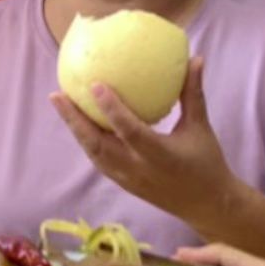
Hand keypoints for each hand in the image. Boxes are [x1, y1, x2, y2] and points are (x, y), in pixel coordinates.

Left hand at [50, 57, 243, 230]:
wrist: (207, 205)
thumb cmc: (207, 163)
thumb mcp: (201, 127)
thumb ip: (192, 94)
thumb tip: (194, 59)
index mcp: (160, 156)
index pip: (130, 131)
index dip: (111, 109)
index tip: (95, 85)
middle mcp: (138, 169)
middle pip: (97, 145)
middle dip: (74, 120)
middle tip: (57, 95)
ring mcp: (127, 179)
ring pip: (93, 153)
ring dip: (75, 129)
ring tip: (61, 104)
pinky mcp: (123, 184)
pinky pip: (99, 160)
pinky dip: (86, 140)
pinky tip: (78, 122)